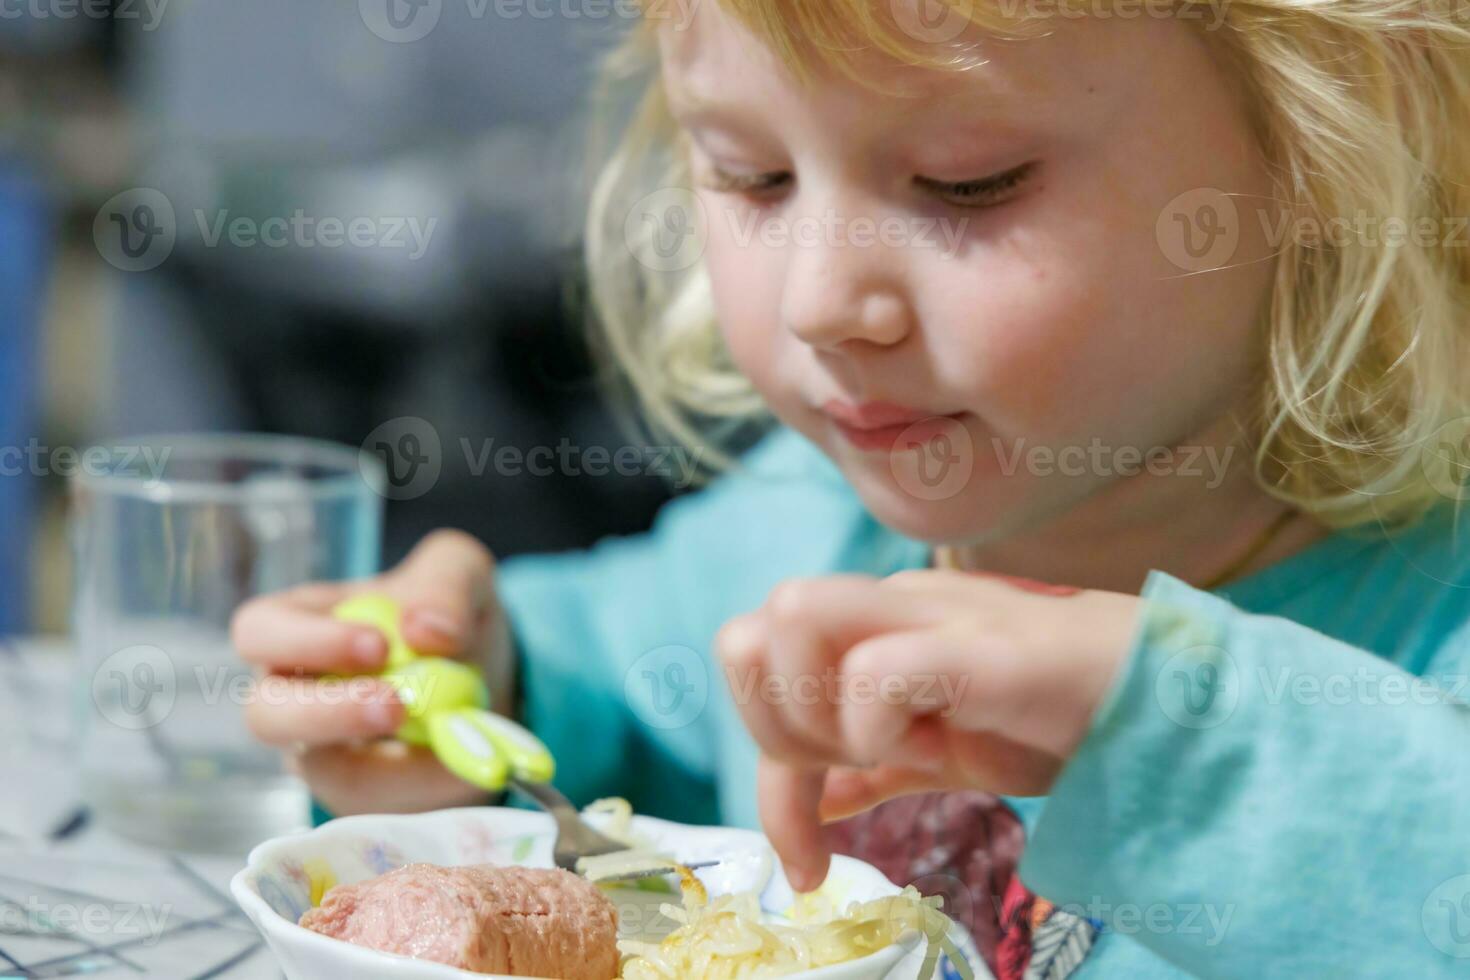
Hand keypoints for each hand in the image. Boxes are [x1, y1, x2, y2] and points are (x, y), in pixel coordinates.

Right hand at [230, 529, 511, 814]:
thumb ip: (446, 585)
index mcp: (297, 625)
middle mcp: (292, 693)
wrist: (489, 673)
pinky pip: (378, 807)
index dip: (305, 642)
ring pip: (322, 774)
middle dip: (326, 714)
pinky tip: (467, 763)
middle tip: (395, 706)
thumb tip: (426, 633)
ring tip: (446, 738)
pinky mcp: (363, 795)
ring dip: (383, 765)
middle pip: (265, 716)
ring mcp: (322, 751)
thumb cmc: (446, 611)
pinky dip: (426, 787)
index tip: (376, 645)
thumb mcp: (459, 571)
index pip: (259, 632)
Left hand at [715, 568, 1140, 890]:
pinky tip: (931, 756)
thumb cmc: (1057, 716)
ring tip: (891, 760)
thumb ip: (873, 769)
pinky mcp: (986, 650)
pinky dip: (876, 729)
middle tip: (842, 787)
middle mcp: (890, 602)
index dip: (763, 753)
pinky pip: (877, 671)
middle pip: (751, 629)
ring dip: (818, 716)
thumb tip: (812, 803)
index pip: (753, 656)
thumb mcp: (946, 753)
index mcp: (873, 621)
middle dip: (774, 731)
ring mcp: (935, 615)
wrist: (1173, 706)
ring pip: (793, 615)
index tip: (810, 848)